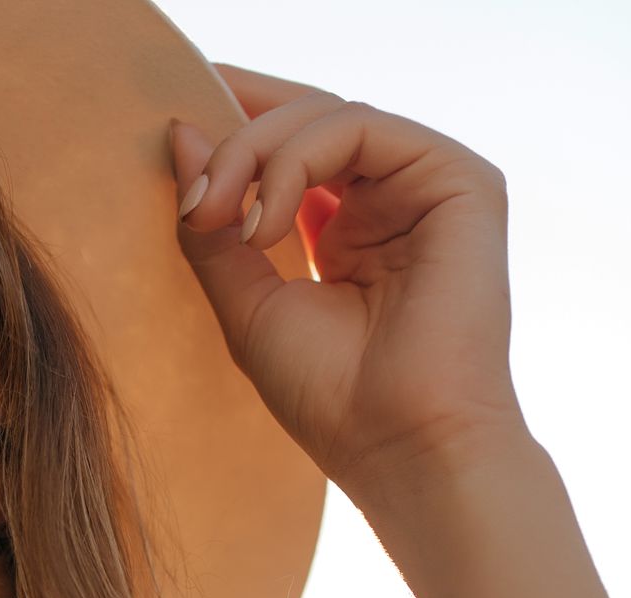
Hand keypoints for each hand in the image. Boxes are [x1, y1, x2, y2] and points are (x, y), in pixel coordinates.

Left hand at [172, 63, 532, 495]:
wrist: (400, 448)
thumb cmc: (329, 397)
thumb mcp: (244, 303)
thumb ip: (211, 224)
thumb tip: (180, 133)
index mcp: (350, 225)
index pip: (292, 145)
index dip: (234, 121)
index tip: (170, 121)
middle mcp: (392, 199)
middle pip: (305, 119)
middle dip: (234, 139)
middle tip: (191, 197)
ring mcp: (428, 187)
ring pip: (327, 116)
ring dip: (253, 153)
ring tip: (215, 215)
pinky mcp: (460, 181)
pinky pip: (360, 127)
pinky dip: (295, 161)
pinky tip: (262, 224)